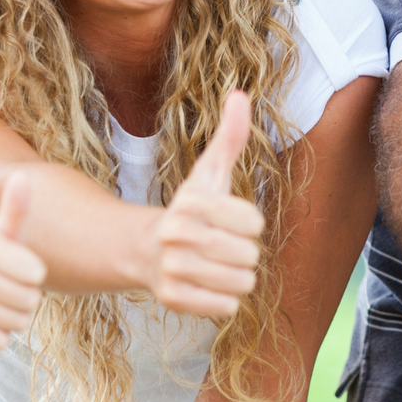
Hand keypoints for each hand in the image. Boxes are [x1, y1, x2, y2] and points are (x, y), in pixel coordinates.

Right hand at [0, 172, 47, 349]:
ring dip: (17, 316)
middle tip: (12, 286)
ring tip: (1, 301)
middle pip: (29, 301)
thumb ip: (15, 207)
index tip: (22, 267)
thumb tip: (22, 177)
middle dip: (29, 297)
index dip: (35, 274)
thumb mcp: (2, 230)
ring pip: (17, 323)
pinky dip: (0, 333)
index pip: (36, 274)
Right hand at [149, 90, 266, 317]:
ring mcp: (173, 268)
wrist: (148, 249)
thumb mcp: (211, 172)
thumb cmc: (193, 209)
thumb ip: (230, 135)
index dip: (249, 223)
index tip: (231, 220)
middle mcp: (178, 235)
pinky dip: (224, 299)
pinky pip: (226, 307)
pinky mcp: (172, 299)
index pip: (254, 222)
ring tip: (216, 265)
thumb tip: (240, 94)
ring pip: (242, 283)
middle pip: (249, 255)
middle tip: (223, 246)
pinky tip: (208, 285)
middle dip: (244, 252)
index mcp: (193, 202)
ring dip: (237, 277)